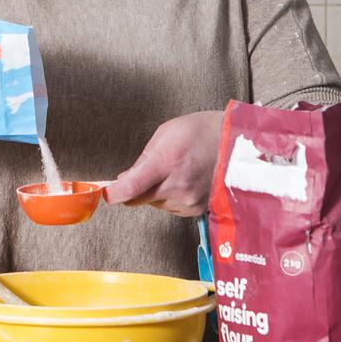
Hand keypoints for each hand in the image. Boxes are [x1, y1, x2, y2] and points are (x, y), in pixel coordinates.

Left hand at [104, 111, 223, 216]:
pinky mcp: (196, 209)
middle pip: (139, 199)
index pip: (131, 188)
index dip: (114, 194)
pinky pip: (170, 208)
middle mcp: (178, 186)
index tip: (106, 193)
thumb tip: (124, 180)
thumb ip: (142, 159)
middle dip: (136, 189)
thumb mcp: (165, 134)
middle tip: (149, 171)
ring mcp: (189, 200)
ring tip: (175, 171)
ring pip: (154, 204)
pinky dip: (170, 197)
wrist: (234, 144)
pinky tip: (183, 180)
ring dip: (155, 192)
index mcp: (167, 162)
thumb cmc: (199, 132)